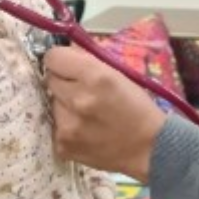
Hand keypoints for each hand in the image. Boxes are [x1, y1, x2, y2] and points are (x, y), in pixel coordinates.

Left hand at [44, 46, 166, 182]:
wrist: (148, 148)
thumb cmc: (138, 108)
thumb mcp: (119, 75)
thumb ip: (89, 61)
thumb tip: (67, 50)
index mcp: (95, 77)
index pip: (54, 57)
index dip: (61, 59)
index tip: (67, 65)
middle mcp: (77, 99)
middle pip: (50, 79)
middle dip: (64, 81)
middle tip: (81, 90)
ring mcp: (67, 125)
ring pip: (53, 103)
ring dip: (65, 105)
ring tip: (87, 114)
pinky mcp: (62, 146)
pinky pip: (55, 126)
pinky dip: (67, 125)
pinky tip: (85, 130)